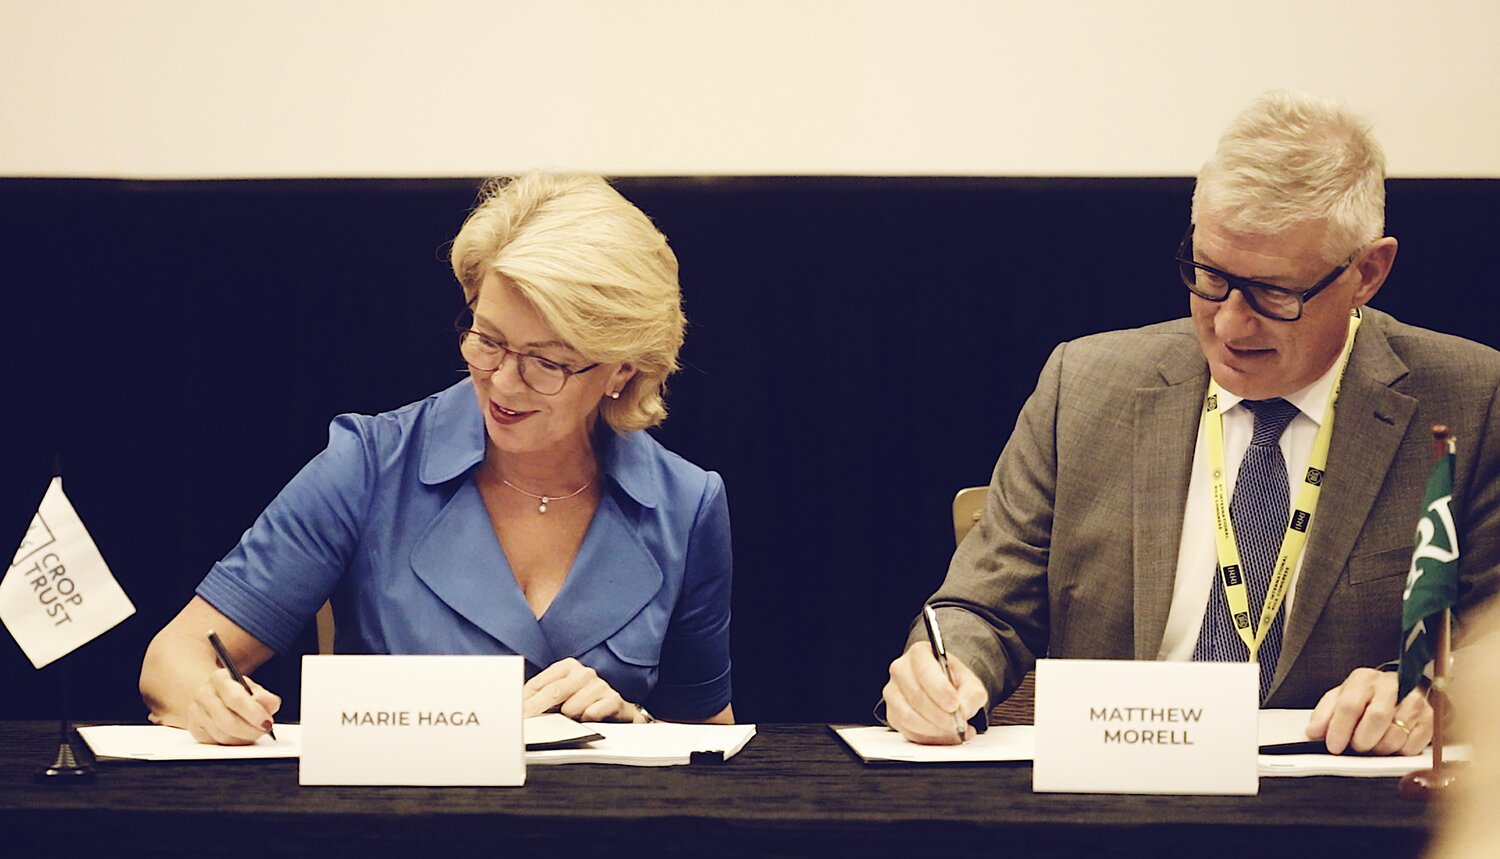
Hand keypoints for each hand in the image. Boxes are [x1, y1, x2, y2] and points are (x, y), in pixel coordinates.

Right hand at [181, 668, 280, 745]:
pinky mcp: (195, 729)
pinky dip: (232, 743)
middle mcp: (204, 694)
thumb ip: (266, 698)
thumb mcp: (253, 689)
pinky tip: (240, 736)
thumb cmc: (236, 692)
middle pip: (227, 721)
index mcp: (219, 678)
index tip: (267, 723)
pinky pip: (216, 743)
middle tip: (263, 731)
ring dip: (242, 739)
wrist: (211, 695)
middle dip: (250, 731)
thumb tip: (270, 703)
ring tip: (253, 732)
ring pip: (222, 735)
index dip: (254, 713)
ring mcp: (196, 712)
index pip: (236, 699)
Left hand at [524, 658, 641, 721]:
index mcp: (568, 667)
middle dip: (538, 709)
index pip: (539, 683)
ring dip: (570, 719)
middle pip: (553, 693)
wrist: (618, 710)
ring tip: (575, 719)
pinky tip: (589, 720)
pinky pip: (591, 714)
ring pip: (571, 708)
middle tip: (527, 722)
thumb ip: (540, 697)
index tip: (515, 713)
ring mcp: (600, 685)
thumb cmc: (583, 702)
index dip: (525, 700)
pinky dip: (587, 721)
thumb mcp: (561, 695)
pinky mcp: (614, 700)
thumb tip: (518, 707)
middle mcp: (584, 673)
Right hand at [883, 641, 986, 744]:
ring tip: (953, 731)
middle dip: (940, 715)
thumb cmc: (954, 683)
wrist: (945, 691)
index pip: (924, 671)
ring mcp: (892, 692)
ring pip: (909, 716)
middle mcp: (900, 670)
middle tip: (958, 724)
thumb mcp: (971, 684)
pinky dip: (928, 737)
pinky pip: (907, 730)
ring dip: (934, 729)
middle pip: (916, 696)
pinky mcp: (892, 714)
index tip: (954, 704)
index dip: (939, 690)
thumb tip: (962, 712)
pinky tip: (943, 735)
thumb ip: (971, 696)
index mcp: (920, 654)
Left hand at [1306, 667, 1431, 754]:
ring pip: (1395, 735)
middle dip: (1362, 740)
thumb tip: (1313, 732)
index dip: (1340, 729)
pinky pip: (1412, 746)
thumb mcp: (1341, 697)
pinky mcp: (1430, 718)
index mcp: (1363, 680)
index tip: (1334, 746)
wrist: (1402, 688)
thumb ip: (1325, 714)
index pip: (1349, 705)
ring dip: (1379, 748)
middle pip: (1376, 718)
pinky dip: (1398, 751)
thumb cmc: (1368, 696)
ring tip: (1373, 743)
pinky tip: (1392, 742)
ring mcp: (1413, 701)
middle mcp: (1390, 686)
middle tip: (1356, 746)